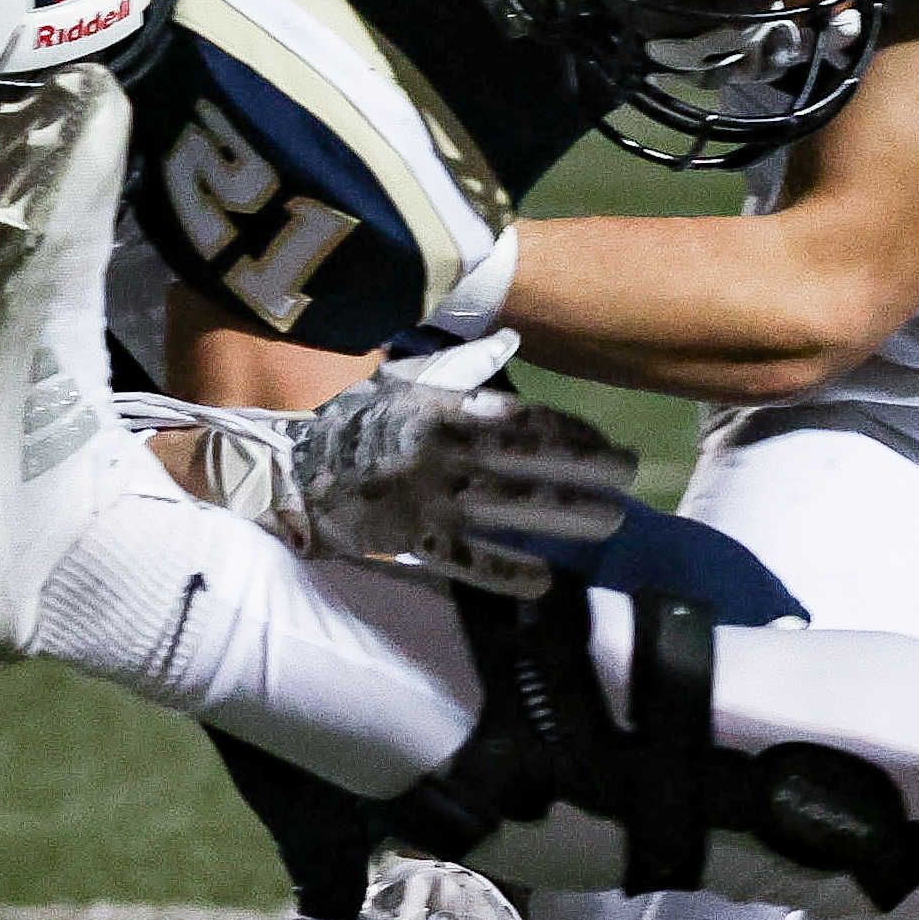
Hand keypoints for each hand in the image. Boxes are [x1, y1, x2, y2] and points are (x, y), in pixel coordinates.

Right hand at [289, 370, 633, 597]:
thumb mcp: (401, 381)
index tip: (609, 444)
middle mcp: (440, 449)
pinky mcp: (407, 539)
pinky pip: (465, 559)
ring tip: (609, 520)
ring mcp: (425, 496)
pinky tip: (544, 580)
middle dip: (585, 468)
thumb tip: (509, 339)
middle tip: (629, 477)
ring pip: (508, 507)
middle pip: (528, 459)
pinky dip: (505, 571)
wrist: (289, 469)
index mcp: (441, 407)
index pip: (522, 417)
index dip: (572, 431)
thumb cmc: (356, 423)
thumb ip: (460, 365)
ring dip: (563, 514)